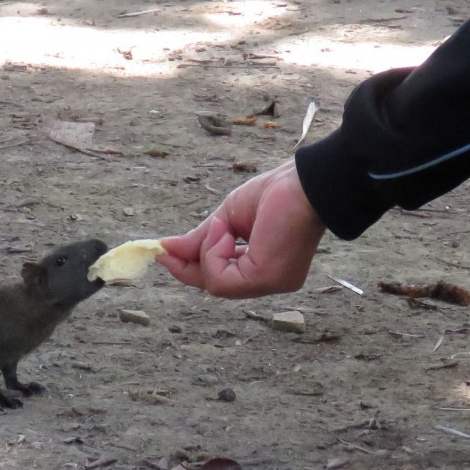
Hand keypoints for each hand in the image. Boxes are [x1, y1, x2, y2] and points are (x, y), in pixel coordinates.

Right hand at [157, 161, 325, 297]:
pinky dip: (213, 253)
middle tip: (164, 251)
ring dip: (207, 251)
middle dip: (187, 267)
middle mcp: (267, 281)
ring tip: (220, 226)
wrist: (304, 184)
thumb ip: (201, 239)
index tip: (165, 254)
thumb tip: (167, 250)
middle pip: (214, 285)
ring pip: (215, 283)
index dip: (191, 267)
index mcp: (262, 266)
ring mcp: (268, 284)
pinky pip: (220, 278)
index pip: (220, 276)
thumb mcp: (226, 219)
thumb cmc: (275, 194)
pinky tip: (226, 232)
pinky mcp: (265, 280)